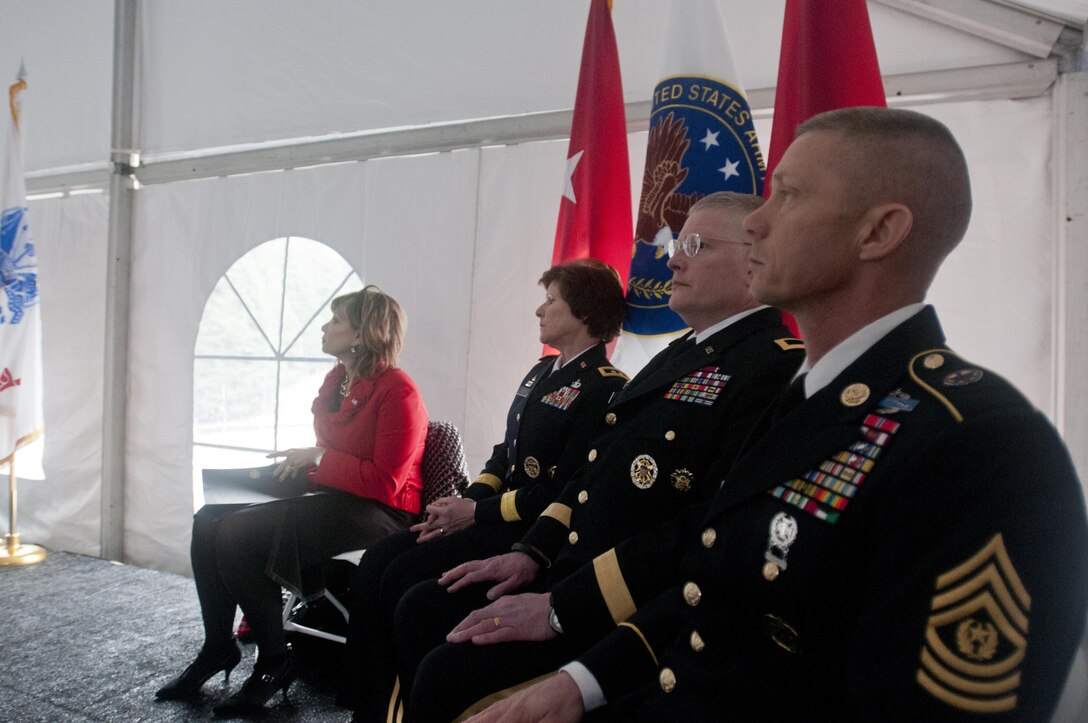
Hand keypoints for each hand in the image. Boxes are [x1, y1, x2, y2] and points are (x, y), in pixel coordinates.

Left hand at [268, 447, 323, 480]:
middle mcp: (290, 455)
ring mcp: (294, 460)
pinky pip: (294, 471)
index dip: (273, 455)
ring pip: (287, 469)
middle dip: (277, 471)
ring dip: (283, 475)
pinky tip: (293, 477)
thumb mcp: (297, 451)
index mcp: (289, 451)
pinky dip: (294, 474)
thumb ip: (291, 454)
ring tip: (280, 479)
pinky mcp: (298, 464)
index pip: (279, 453)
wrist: (315, 453)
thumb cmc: (307, 451)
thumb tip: (287, 459)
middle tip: (273, 475)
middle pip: (281, 464)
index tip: (267, 456)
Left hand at [411, 496, 476, 541]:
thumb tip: (434, 504)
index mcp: (444, 511)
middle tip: (411, 529)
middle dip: (419, 527)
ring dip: (425, 537)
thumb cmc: (464, 505)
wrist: (475, 514)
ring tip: (418, 540)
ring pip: (433, 534)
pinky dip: (435, 539)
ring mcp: (447, 528)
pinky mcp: (452, 533)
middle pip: (428, 525)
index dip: (430, 507)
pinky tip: (431, 541)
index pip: (430, 510)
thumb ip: (442, 500)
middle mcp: (444, 521)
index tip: (432, 507)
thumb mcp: (453, 498)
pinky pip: (441, 537)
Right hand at [439, 551, 539, 598]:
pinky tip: (460, 571)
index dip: (460, 582)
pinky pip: (472, 563)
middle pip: (465, 567)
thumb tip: (488, 597)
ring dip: (455, 570)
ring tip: (444, 576)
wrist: (530, 557)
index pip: (472, 576)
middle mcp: (487, 564)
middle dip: (452, 574)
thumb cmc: (524, 571)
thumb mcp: (516, 582)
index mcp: (492, 570)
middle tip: (440, 581)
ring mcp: (488, 562)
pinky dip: (463, 567)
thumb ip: (502, 589)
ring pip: (468, 564)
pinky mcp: (490, 561)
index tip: (450, 589)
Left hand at [447, 592, 553, 644]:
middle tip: (449, 637)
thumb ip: (505, 606)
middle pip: (477, 618)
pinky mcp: (518, 630)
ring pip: (483, 626)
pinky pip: (499, 634)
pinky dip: (486, 637)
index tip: (457, 630)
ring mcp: (510, 620)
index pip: (479, 613)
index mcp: (503, 603)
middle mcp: (503, 610)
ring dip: (467, 633)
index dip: (466, 622)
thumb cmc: (540, 606)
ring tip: (454, 640)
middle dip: (461, 628)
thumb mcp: (519, 601)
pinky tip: (475, 641)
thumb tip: (495, 610)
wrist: (557, 608)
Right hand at [464, 671, 583, 721]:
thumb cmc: (566, 707)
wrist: (574, 685)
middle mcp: (508, 709)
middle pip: (481, 722)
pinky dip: (478, 717)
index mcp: (516, 716)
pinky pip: (491, 710)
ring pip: (483, 716)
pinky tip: (475, 719)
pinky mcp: (516, 702)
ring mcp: (511, 703)